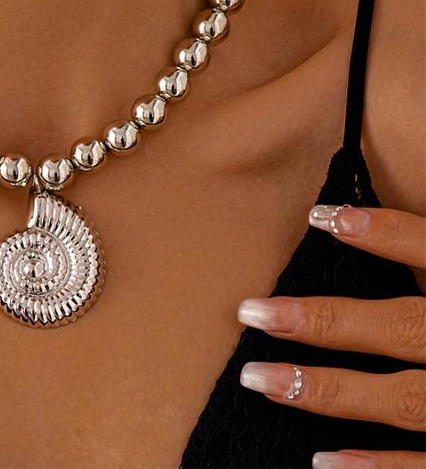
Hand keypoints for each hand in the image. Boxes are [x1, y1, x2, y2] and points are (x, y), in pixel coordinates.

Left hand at [236, 203, 425, 468]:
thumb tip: (363, 225)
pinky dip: (374, 467)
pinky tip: (319, 461)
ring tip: (256, 379)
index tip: (320, 216)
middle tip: (250, 312)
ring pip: (399, 399)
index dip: (380, 231)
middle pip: (398, 328)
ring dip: (325, 389)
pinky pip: (424, 467)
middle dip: (324, 321)